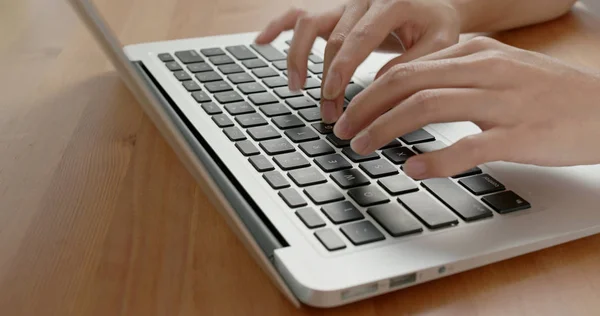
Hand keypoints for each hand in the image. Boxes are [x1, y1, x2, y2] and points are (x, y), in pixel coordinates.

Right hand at [255, 0, 460, 122]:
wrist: (434, 3)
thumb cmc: (437, 25)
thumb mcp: (439, 44)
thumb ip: (412, 64)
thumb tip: (378, 90)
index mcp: (392, 2)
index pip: (358, 37)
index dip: (342, 68)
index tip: (332, 94)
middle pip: (333, 39)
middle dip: (327, 81)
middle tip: (329, 115)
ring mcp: (344, 4)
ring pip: (309, 23)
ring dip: (298, 56)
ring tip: (296, 87)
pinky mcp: (333, 11)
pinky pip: (299, 14)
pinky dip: (279, 27)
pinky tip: (262, 41)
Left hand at [333, 37, 599, 178]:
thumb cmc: (547, 93)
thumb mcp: (498, 68)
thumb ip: (454, 73)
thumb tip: (405, 88)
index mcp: (475, 52)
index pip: (407, 67)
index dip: (370, 91)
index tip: (351, 111)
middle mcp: (483, 70)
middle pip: (406, 83)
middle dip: (365, 108)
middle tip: (342, 131)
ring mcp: (501, 101)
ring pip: (425, 108)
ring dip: (384, 129)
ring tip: (362, 147)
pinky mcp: (518, 135)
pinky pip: (468, 146)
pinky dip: (435, 159)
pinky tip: (413, 170)